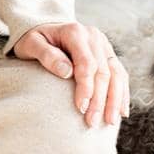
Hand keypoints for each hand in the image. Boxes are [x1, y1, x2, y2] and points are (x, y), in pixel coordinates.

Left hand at [12, 21, 128, 126]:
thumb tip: (66, 72)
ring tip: (109, 122)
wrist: (44, 31)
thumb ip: (46, 55)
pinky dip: (122, 93)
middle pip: (103, 71)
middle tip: (91, 122)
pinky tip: (121, 112)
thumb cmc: (35, 40)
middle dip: (99, 99)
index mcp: (75, 32)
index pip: (87, 63)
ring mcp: (103, 45)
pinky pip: (120, 74)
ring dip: (114, 100)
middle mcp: (93, 37)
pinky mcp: (108, 54)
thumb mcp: (32, 44)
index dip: (86, 87)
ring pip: (116, 74)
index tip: (80, 108)